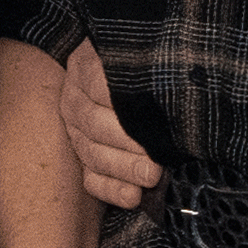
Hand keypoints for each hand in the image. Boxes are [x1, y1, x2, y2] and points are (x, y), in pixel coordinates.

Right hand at [56, 43, 163, 210]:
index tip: (152, 121)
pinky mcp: (83, 155)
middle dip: (128, 145)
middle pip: (95, 125)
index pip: (100, 88)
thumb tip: (173, 78)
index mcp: (85, 66)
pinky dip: (111, 190)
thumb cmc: (146, 59)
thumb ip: (150, 62)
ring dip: (123, 169)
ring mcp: (76, 129)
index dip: (125, 107)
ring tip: (151, 178)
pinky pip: (91, 178)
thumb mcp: (145, 50)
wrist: (131, 68)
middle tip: (156, 159)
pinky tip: (133, 198)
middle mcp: (75, 98)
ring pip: (92, 153)